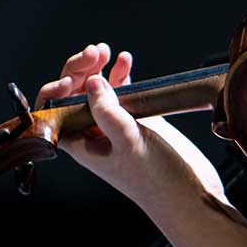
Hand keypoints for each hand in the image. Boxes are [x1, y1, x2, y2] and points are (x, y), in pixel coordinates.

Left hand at [36, 43, 230, 211]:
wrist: (191, 195)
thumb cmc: (157, 181)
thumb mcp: (129, 143)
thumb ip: (108, 112)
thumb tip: (92, 82)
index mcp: (80, 144)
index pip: (54, 112)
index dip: (56, 91)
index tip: (72, 79)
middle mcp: (93, 133)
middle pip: (75, 94)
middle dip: (81, 70)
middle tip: (96, 53)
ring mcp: (115, 125)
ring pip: (98, 89)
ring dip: (100, 68)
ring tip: (108, 52)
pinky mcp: (136, 119)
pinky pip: (122, 91)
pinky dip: (121, 74)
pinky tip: (125, 61)